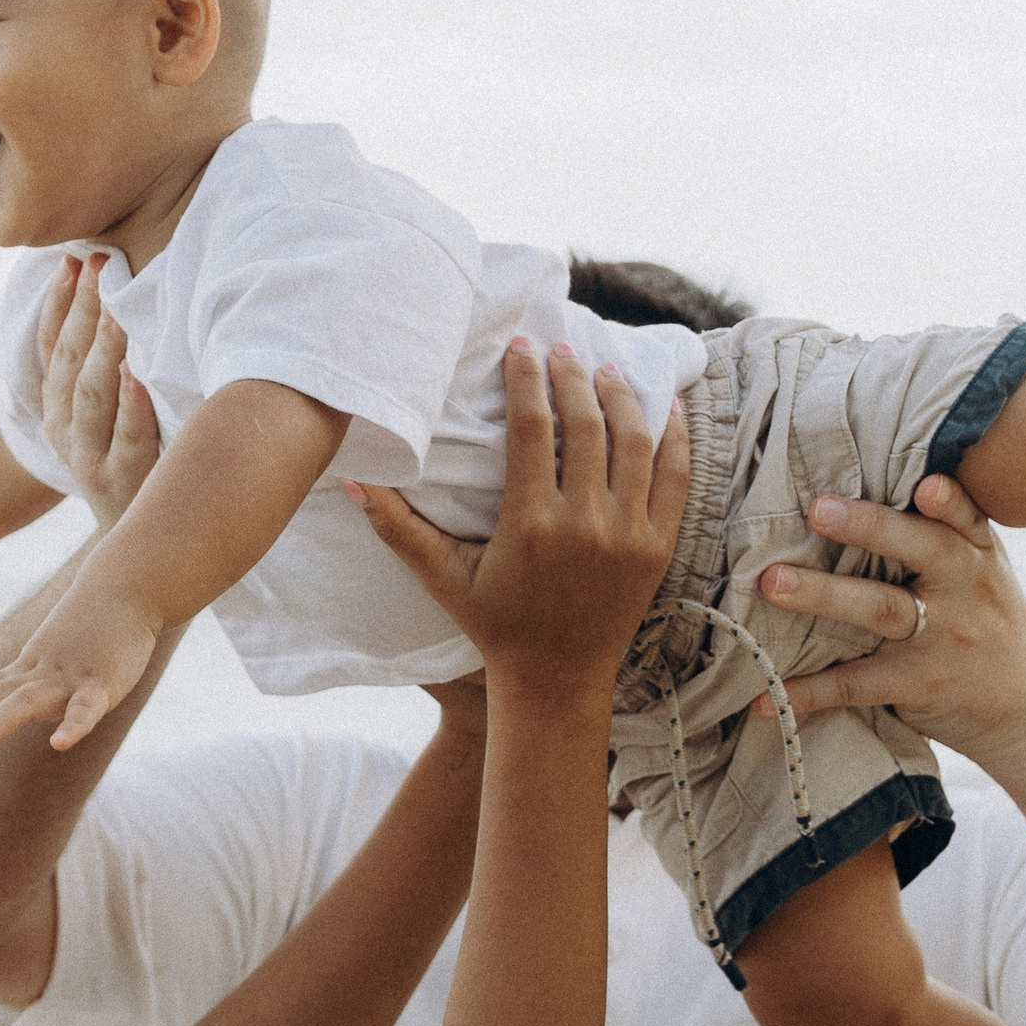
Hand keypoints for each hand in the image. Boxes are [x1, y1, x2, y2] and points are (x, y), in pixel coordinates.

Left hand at [0, 584, 166, 758]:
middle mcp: (37, 675)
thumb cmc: (92, 624)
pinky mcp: (103, 682)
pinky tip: (60, 744)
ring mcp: (68, 678)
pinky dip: (74, 725)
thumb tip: (22, 709)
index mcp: (25, 671)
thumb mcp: (56, 658)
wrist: (126, 586)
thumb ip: (38, 684)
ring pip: (27, 703)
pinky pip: (87, 708)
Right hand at [37, 256, 160, 526]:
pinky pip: (128, 438)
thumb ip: (102, 368)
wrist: (134, 544)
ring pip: (92, 396)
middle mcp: (65, 431)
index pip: (51, 345)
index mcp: (57, 408)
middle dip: (84, 309)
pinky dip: (131, 407)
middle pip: (70, 361)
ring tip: (114, 311)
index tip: (73, 259)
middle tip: (100, 263)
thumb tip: (111, 299)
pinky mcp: (124, 481)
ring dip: (103, 350)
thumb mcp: (106, 417)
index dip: (60, 302)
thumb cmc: (131, 463)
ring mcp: (91, 458)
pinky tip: (137, 376)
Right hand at [353, 343, 688, 694]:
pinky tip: (664, 408)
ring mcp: (629, 535)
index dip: (527, 379)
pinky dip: (675, 436)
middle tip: (562, 347)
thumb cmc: (494, 624)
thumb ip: (396, 526)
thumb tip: (350, 480)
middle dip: (574, 375)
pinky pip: (675, 477)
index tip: (522, 346)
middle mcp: (585, 525)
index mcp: (531, 524)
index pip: (534, 428)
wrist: (556, 679)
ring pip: (635, 442)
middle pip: (587, 424)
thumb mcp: (441, 577)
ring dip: (623, 396)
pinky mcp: (658, 547)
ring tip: (606, 368)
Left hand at [752, 475, 1025, 758]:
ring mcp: (941, 639)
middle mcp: (963, 589)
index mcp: (975, 552)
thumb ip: (935, 530)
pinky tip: (766, 697)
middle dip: (870, 527)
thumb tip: (850, 484)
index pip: (964, 518)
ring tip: (771, 583)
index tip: (926, 485)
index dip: (948, 501)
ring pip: (880, 610)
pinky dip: (809, 690)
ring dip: (822, 594)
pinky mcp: (917, 685)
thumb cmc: (982, 617)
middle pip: (920, 551)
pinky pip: (857, 684)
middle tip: (817, 509)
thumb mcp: (979, 568)